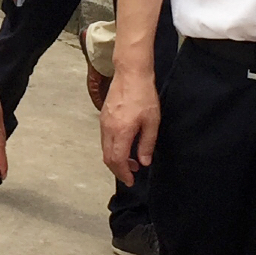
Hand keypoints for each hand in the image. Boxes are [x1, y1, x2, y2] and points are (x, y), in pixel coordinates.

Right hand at [100, 64, 159, 185]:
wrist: (131, 74)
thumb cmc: (144, 96)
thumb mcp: (152, 122)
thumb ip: (147, 144)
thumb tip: (143, 162)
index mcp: (121, 132)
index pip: (117, 161)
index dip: (124, 174)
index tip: (131, 181)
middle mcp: (108, 129)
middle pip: (108, 158)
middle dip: (118, 170)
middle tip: (131, 175)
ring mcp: (103, 123)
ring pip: (105, 149)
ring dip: (116, 159)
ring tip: (132, 161)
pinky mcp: (103, 117)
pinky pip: (105, 139)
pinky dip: (113, 148)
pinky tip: (125, 145)